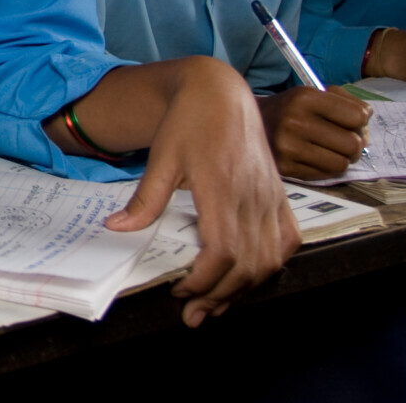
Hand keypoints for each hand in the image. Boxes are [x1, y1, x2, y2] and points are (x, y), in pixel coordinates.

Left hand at [105, 59, 299, 326]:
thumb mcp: (161, 158)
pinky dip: (273, 265)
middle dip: (221, 296)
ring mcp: (270, 197)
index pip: (222, 253)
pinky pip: (288, 240)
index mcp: (221, 189)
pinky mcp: (280, 195)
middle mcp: (252, 198)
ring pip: (271, 259)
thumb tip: (118, 229)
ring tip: (218, 302)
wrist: (220, 93)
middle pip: (248, 266)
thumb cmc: (189, 122)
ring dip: (246, 288)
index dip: (204, 282)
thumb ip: (145, 199)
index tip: (181, 292)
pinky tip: (253, 274)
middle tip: (195, 313)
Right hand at [257, 87, 370, 179]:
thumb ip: (347, 104)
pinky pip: (325, 175)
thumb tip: (367, 135)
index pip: (357, 116)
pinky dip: (326, 168)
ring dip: (341, 158)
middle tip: (343, 141)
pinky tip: (316, 158)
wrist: (250, 122)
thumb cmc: (291, 108)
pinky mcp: (285, 167)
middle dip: (354, 144)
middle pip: (353, 144)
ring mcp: (288, 147)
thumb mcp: (314, 94)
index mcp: (305, 97)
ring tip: (330, 150)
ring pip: (342, 163)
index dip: (360, 121)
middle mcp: (295, 121)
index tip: (350, 122)